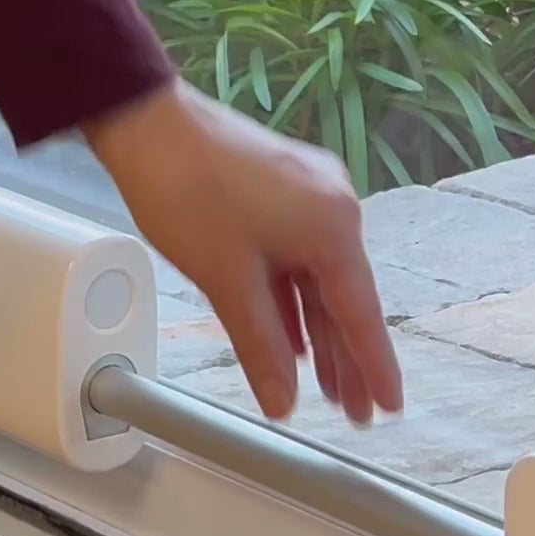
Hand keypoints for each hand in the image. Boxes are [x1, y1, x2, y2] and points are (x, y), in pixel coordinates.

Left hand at [84, 82, 402, 425]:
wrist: (146, 122)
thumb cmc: (188, 191)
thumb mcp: (227, 282)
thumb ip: (261, 347)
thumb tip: (283, 401)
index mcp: (333, 226)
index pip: (360, 313)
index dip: (374, 366)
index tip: (389, 406)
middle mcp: (332, 206)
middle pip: (342, 298)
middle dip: (345, 359)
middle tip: (354, 414)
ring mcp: (306, 195)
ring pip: (316, 281)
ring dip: (316, 333)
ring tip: (324, 388)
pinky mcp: (279, 191)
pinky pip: (295, 258)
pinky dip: (291, 300)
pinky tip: (292, 338)